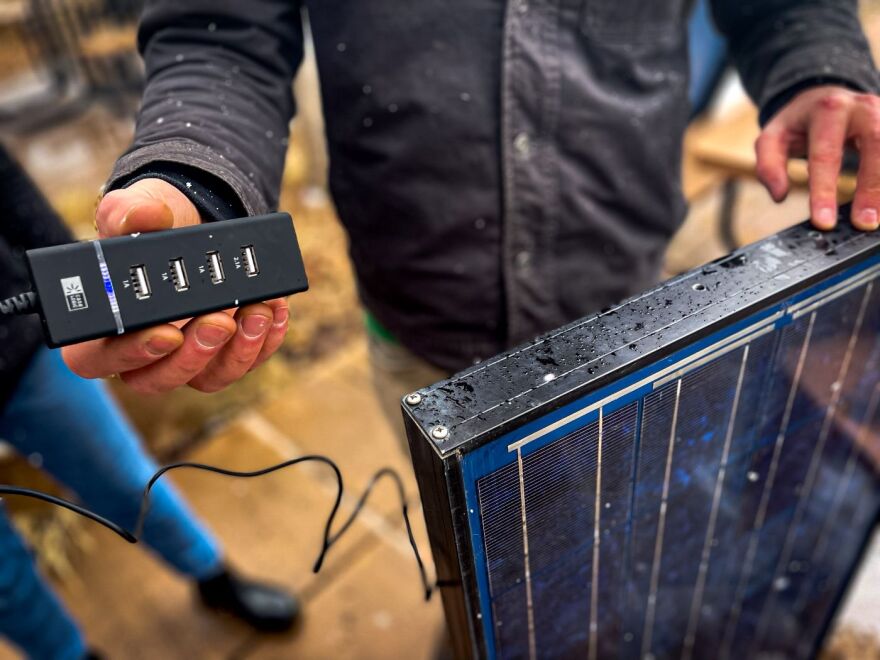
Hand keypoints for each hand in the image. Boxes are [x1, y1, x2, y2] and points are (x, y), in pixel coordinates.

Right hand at [62, 178, 289, 393]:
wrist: (193, 228)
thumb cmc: (152, 229)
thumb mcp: (134, 211)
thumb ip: (128, 212)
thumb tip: (142, 216)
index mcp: (100, 327)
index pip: (99, 359)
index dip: (133, 353)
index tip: (168, 333)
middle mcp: (141, 352)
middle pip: (159, 378)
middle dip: (196, 353)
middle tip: (221, 320)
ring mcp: (185, 358)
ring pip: (207, 378)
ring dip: (238, 350)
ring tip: (258, 311)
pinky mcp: (222, 356)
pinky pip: (243, 364)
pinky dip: (264, 342)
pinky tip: (274, 311)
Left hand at [755, 85, 879, 231]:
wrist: (827, 95)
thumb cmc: (800, 124)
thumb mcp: (773, 137)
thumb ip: (768, 164)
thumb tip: (779, 195)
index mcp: (827, 110)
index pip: (825, 155)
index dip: (824, 191)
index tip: (824, 223)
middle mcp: (862, 107)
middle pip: (874, 145)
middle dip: (870, 187)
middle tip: (864, 223)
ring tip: (877, 218)